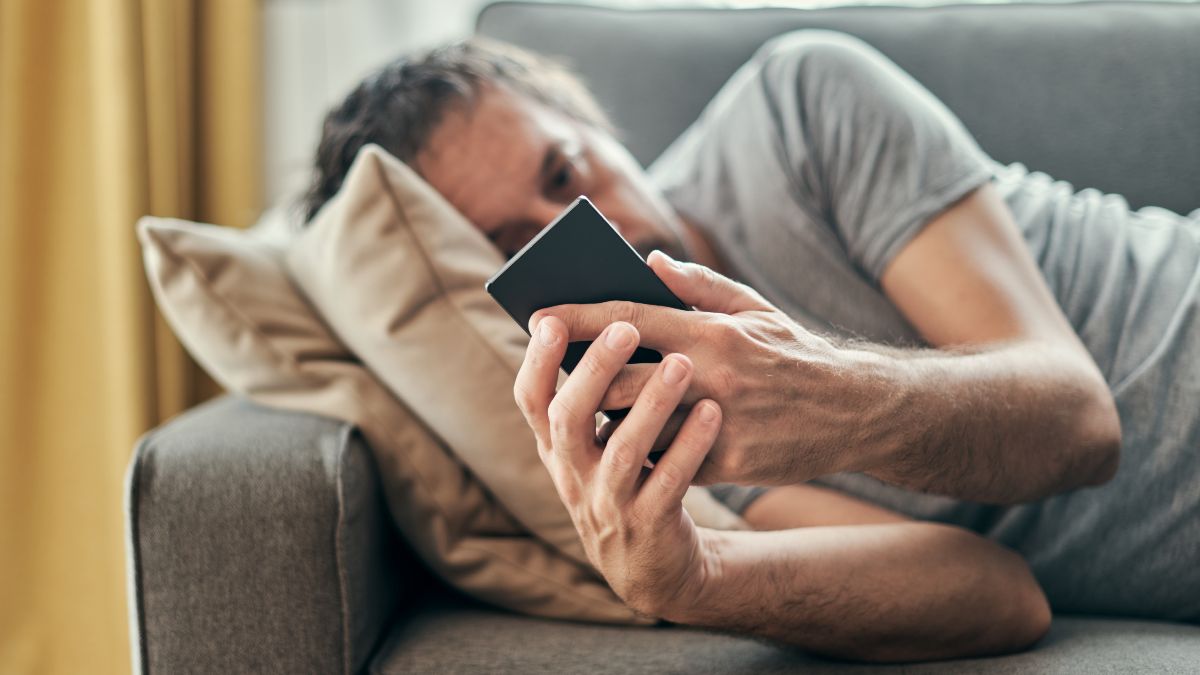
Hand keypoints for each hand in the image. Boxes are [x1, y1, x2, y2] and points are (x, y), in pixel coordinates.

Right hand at [514, 315, 721, 617]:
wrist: (656, 568)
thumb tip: (610, 320)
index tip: (549, 319)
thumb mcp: (599, 447)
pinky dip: (689, 445)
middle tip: (625, 328)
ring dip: (650, 403)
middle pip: (569, 418)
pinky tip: (712, 412)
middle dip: (593, 371)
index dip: (536, 360)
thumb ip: (598, 393)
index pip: (531, 399)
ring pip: (622, 450)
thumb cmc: (633, 481)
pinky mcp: (649, 525)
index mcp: (558, 447)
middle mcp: (573, 475)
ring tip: (681, 363)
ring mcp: (608, 504)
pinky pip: (669, 482)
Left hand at [531, 251, 885, 485]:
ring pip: (638, 424)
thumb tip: (647, 261)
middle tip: (547, 374)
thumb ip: (698, 285)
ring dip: (604, 421)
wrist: (856, 412)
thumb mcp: (754, 309)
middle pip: (620, 377)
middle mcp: (712, 374)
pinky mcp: (730, 464)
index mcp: (712, 331)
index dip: (578, 317)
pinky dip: (643, 453)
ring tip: (577, 415)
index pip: (629, 317)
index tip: (537, 315)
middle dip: (577, 377)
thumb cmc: (795, 355)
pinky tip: (624, 448)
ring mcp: (720, 421)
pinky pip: (668, 461)